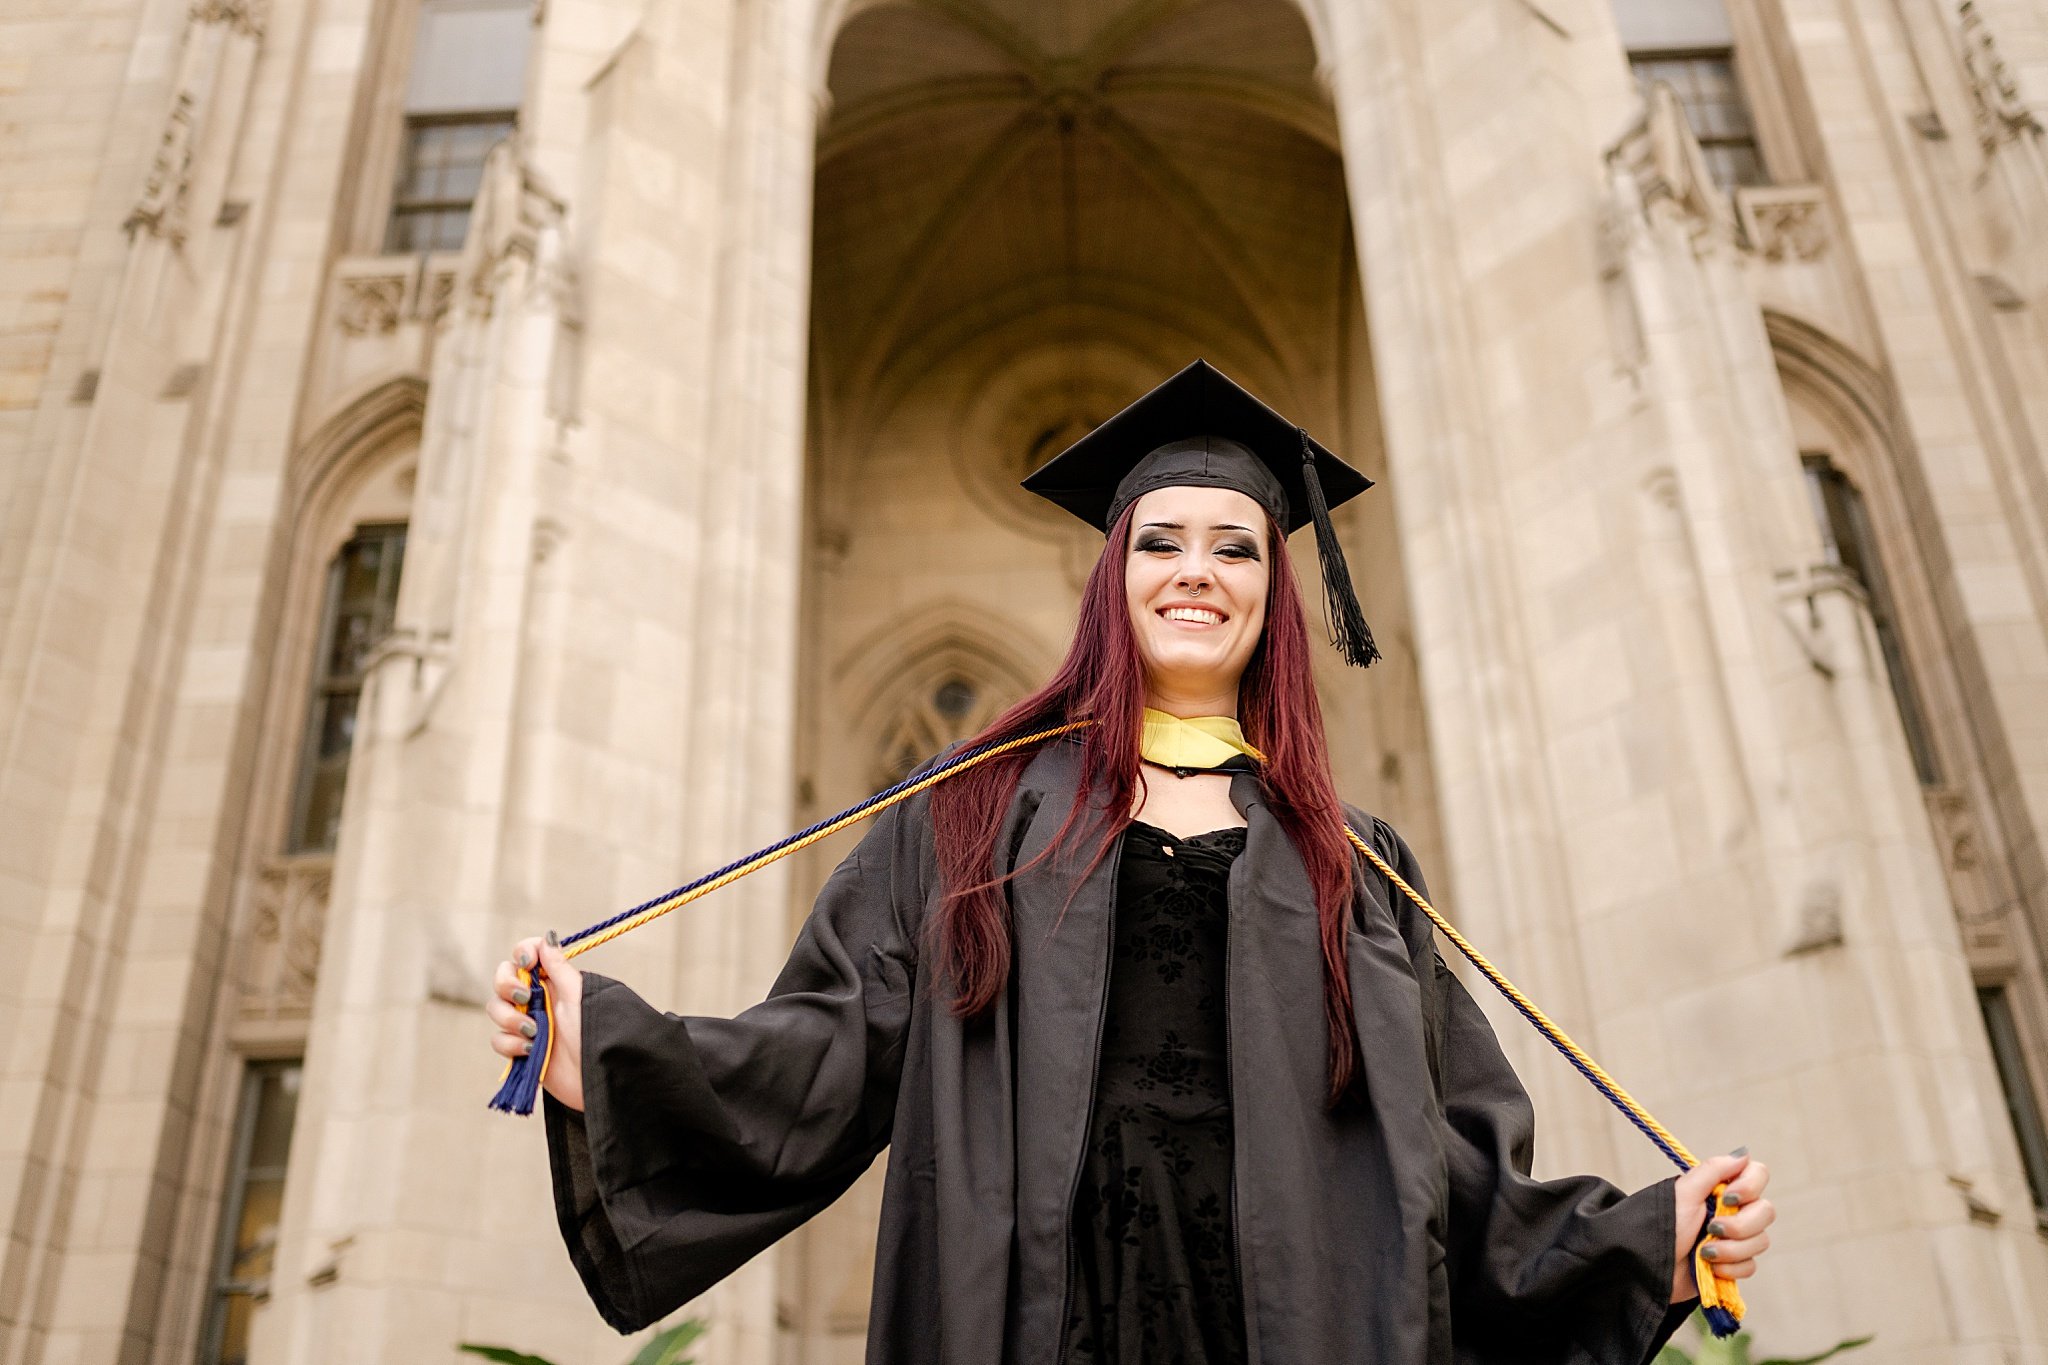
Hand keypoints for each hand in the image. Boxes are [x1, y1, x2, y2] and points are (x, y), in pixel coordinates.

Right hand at [488, 935, 584, 1111]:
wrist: (595, 1078)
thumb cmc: (594, 1034)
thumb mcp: (578, 996)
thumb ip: (559, 968)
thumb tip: (547, 937)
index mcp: (553, 981)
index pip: (525, 955)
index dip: (521, 954)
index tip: (527, 963)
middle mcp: (537, 999)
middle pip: (502, 980)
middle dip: (506, 985)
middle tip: (524, 996)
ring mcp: (526, 1024)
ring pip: (495, 1009)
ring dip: (509, 1019)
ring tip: (534, 1032)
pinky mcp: (520, 1049)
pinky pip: (499, 1041)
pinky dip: (510, 1045)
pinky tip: (531, 1050)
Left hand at [1670, 1151, 1772, 1303]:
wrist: (1650, 1267)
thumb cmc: (1662, 1225)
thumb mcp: (1684, 1193)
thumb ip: (1713, 1170)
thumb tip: (1743, 1153)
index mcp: (1721, 1188)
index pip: (1758, 1174)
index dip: (1750, 1186)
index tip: (1729, 1196)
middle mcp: (1733, 1210)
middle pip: (1766, 1211)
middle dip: (1740, 1225)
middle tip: (1711, 1229)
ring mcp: (1735, 1238)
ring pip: (1760, 1241)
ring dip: (1730, 1249)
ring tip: (1703, 1252)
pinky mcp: (1734, 1264)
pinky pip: (1750, 1265)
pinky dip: (1729, 1268)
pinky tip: (1709, 1267)